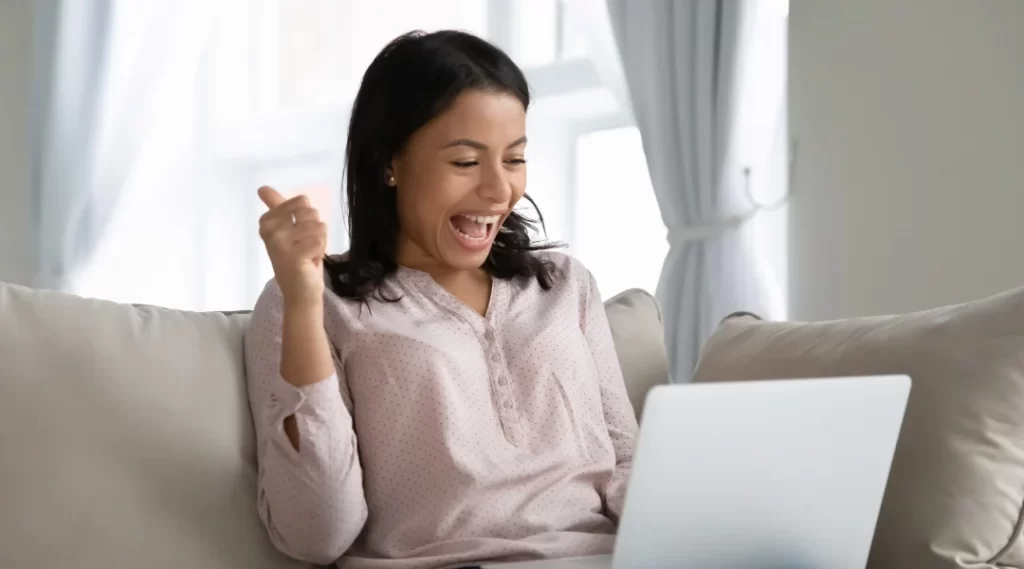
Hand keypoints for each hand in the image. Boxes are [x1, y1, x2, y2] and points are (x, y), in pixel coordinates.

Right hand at [257, 186, 326, 306]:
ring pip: (318, 226)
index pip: (302, 201)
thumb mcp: (289, 228)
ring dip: (319, 242)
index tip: (297, 236)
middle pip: (311, 212)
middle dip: (315, 230)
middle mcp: (270, 229)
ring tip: (307, 255)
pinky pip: (320, 240)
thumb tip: (262, 188)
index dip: (307, 219)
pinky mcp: (294, 255)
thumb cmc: (298, 258)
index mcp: (267, 220)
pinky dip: (320, 252)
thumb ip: (278, 206)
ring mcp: (280, 242)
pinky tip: (309, 262)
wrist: (300, 291)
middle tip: (304, 247)